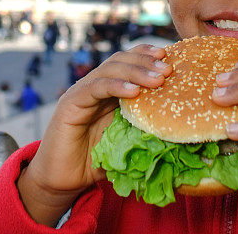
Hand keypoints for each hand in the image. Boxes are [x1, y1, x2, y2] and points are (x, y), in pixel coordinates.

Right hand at [17, 43, 171, 225]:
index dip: (147, 55)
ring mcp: (82, 91)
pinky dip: (116, 86)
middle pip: (121, 60)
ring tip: (157, 79)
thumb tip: (175, 124)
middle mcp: (95, 85)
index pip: (128, 62)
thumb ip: (142, 127)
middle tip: (167, 69)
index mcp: (109, 91)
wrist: (62, 180)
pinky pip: (95, 87)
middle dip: (146, 62)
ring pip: (110, 69)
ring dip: (136, 71)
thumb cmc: (95, 162)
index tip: (169, 56)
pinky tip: (133, 91)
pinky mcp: (71, 102)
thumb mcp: (126, 140)